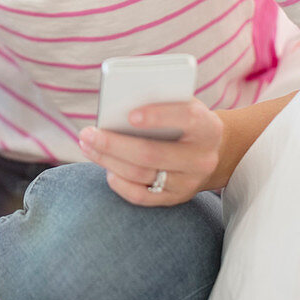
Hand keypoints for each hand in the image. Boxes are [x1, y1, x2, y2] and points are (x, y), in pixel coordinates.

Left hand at [78, 99, 222, 205]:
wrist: (212, 152)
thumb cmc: (186, 120)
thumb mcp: (183, 104)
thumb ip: (160, 100)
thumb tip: (119, 101)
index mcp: (208, 127)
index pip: (186, 118)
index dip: (158, 116)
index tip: (130, 115)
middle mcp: (202, 158)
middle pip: (152, 154)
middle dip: (114, 144)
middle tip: (87, 133)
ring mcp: (189, 182)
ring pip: (142, 174)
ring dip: (108, 160)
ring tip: (88, 145)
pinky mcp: (176, 198)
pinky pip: (142, 197)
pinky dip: (120, 183)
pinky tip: (106, 169)